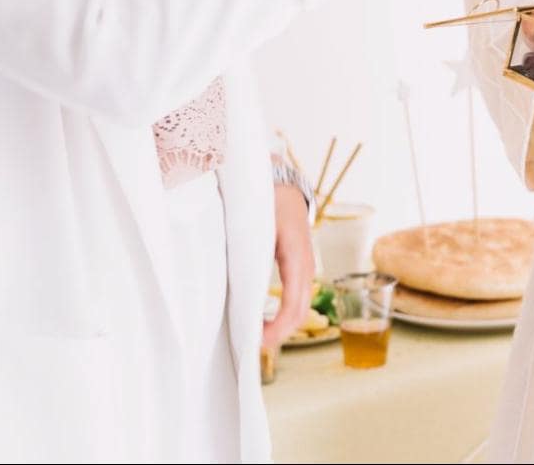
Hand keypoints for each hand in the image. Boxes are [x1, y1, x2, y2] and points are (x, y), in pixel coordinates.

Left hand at [262, 182, 315, 351]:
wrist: (287, 187)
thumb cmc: (269, 203)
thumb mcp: (257, 226)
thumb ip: (247, 252)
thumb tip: (227, 279)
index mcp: (295, 257)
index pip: (293, 303)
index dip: (277, 327)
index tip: (257, 341)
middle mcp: (306, 266)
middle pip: (299, 312)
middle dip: (278, 334)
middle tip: (251, 347)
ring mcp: (306, 268)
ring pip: (300, 308)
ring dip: (282, 327)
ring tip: (256, 336)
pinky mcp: (301, 269)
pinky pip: (297, 299)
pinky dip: (284, 316)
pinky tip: (265, 320)